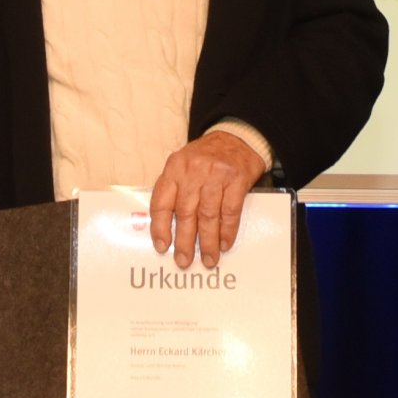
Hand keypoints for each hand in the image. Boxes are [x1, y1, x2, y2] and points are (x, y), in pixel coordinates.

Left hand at [148, 130, 268, 269]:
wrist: (237, 137)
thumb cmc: (206, 157)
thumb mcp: (183, 165)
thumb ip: (174, 190)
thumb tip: (166, 228)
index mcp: (175, 167)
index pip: (162, 201)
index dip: (160, 227)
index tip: (162, 246)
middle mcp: (193, 170)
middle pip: (185, 212)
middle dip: (184, 241)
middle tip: (184, 261)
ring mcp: (216, 173)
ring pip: (208, 215)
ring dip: (208, 242)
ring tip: (208, 259)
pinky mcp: (237, 178)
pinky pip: (230, 211)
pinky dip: (227, 230)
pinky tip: (224, 243)